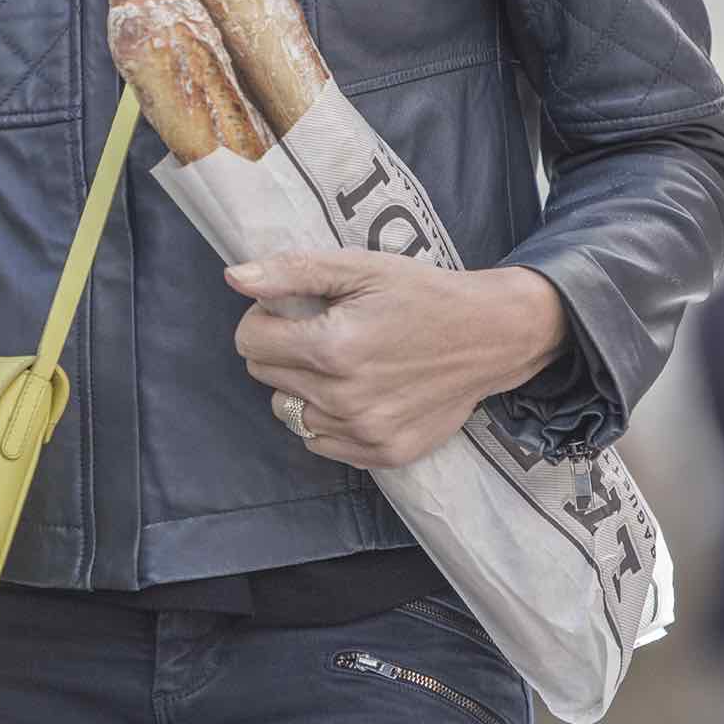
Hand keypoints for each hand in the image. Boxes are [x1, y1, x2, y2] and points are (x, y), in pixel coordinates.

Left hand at [226, 250, 569, 468]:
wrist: (489, 337)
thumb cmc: (422, 295)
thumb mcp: (361, 268)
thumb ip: (293, 272)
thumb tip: (234, 277)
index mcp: (334, 347)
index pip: (249, 341)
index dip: (266, 318)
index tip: (298, 310)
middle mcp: (345, 398)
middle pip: (265, 376)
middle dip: (285, 350)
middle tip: (329, 333)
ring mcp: (364, 432)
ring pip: (289, 411)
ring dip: (304, 387)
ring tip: (346, 364)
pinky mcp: (382, 455)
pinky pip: (320, 441)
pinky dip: (329, 418)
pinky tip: (361, 392)